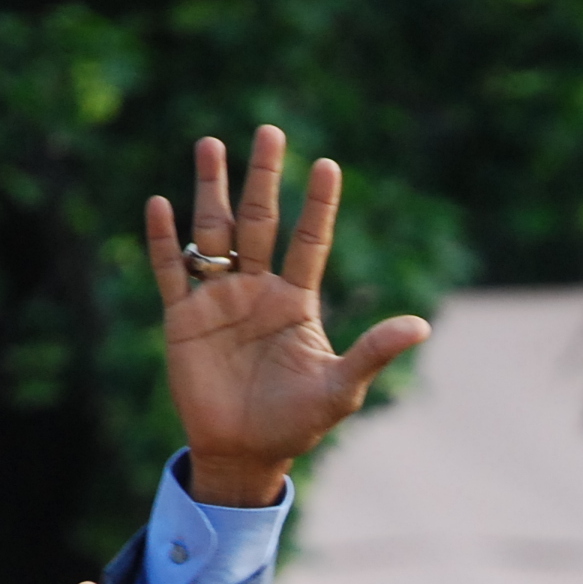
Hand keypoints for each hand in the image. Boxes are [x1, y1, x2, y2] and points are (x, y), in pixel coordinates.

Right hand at [145, 127, 431, 506]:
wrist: (245, 453)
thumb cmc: (297, 422)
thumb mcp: (341, 389)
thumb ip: (373, 352)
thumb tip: (422, 325)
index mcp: (296, 301)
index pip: (310, 241)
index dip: (318, 205)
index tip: (328, 165)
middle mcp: (257, 290)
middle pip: (259, 222)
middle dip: (263, 178)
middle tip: (270, 130)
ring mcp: (218, 301)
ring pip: (212, 234)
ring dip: (210, 191)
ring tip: (211, 144)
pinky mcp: (183, 319)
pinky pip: (171, 273)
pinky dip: (164, 243)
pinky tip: (161, 205)